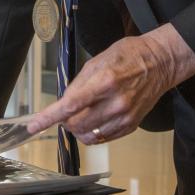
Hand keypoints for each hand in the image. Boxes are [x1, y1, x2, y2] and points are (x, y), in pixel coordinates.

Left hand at [25, 23, 194, 143]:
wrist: (160, 63)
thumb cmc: (129, 56)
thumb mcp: (98, 61)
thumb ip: (78, 84)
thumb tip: (64, 104)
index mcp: (104, 82)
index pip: (69, 106)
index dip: (48, 117)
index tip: (34, 125)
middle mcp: (115, 103)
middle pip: (76, 125)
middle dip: (65, 121)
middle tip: (66, 111)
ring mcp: (125, 117)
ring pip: (89, 136)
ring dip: (78, 128)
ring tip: (83, 113)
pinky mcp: (131, 125)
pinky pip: (103, 138)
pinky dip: (93, 132)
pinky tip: (96, 118)